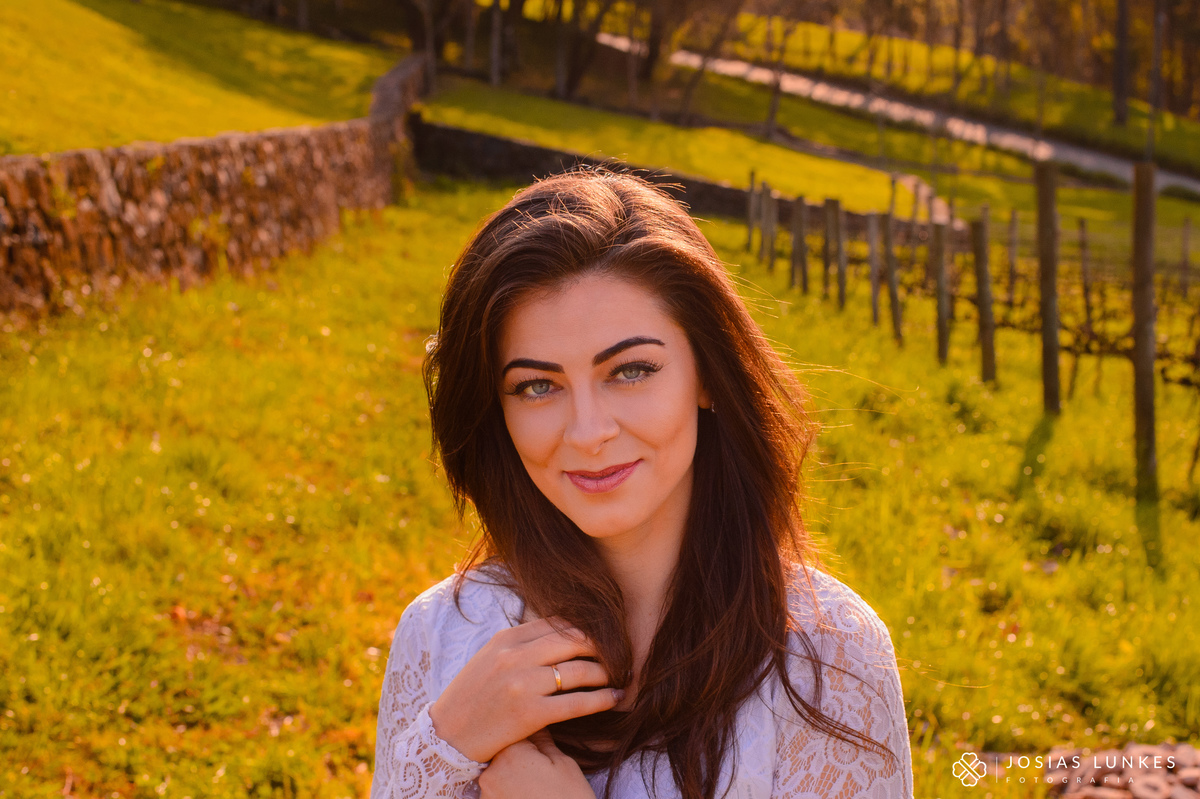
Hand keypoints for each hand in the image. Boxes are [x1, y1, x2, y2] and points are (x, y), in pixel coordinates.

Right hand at [428, 616, 621, 762]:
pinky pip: (576, 703)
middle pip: (575, 641)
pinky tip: (613, 699)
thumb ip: (521, 643)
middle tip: (616, 657)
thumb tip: (561, 632)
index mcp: (506, 639)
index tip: (601, 640)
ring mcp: (523, 685)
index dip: (586, 630)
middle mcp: (515, 656)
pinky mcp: (530, 714)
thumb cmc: (472, 696)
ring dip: (604, 674)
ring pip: (579, 670)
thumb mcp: (490, 657)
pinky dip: (601, 699)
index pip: (558, 623)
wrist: (448, 735)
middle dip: (601, 648)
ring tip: (616, 678)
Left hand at [479, 729, 595, 798]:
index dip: (530, 737)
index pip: (515, 730)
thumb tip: (536, 722)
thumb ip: (544, 741)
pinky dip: (508, 795)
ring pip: (498, 774)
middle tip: (541, 773)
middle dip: (519, 758)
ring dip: (512, 778)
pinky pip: (495, 793)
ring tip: (535, 791)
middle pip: (503, 752)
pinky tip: (527, 798)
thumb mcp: (564, 765)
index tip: (541, 750)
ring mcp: (486, 795)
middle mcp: (491, 772)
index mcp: (512, 752)